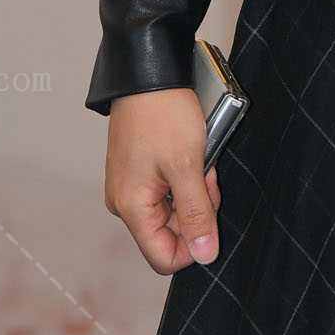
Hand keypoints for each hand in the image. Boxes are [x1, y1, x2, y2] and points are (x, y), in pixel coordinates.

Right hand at [103, 86, 223, 275]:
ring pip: (176, 209)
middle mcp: (126, 203)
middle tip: (204, 176)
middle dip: (198, 209)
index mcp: (131, 207)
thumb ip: (197, 215)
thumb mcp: (188, 167)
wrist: (148, 76)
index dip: (194, 245)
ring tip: (199, 160)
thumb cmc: (163, 115)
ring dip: (195, 190)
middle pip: (172, 232)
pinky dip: (188, 177)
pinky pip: (171, 189)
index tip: (209, 215)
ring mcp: (133, 187)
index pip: (163, 257)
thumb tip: (204, 254)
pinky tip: (193, 155)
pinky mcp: (141, 173)